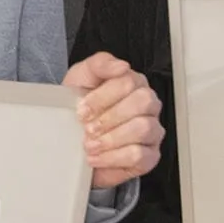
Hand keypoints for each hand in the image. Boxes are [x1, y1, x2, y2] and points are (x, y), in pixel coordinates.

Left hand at [63, 52, 163, 189]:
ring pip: (143, 128)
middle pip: (142, 102)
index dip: (103, 97)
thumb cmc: (80, 109)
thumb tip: (120, 65)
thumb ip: (99, 64)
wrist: (72, 142)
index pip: (128, 82)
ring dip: (111, 138)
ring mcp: (151, 131)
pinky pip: (140, 155)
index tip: (82, 109)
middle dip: (109, 117)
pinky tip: (97, 157)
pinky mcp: (149, 156)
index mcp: (133, 84)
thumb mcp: (81, 78)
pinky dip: (113, 158)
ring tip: (90, 144)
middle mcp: (147, 106)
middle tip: (88, 127)